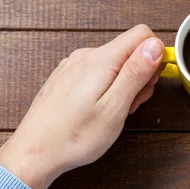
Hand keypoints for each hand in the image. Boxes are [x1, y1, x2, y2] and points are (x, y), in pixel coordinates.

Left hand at [0, 25, 163, 188]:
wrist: (34, 153)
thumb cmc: (74, 137)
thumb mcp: (115, 107)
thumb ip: (136, 72)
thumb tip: (155, 44)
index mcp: (101, 60)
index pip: (142, 34)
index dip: (155, 56)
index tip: (150, 82)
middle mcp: (85, 56)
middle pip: (130, 50)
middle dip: (140, 75)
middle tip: (130, 105)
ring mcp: (74, 65)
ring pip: (115, 62)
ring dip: (124, 84)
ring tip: (113, 112)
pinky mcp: (67, 76)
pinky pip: (98, 71)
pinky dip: (107, 87)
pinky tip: (98, 110)